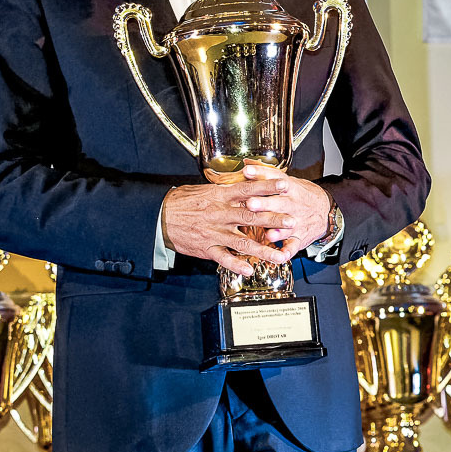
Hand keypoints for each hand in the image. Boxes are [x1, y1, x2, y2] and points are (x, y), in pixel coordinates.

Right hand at [161, 177, 297, 276]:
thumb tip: (248, 181)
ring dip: (263, 250)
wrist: (158, 216)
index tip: (284, 184)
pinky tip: (249, 270)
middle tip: (292, 221)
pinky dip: (236, 265)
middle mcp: (219, 214)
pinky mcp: (206, 248)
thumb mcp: (206, 189)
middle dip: (273, 220)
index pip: (247, 189)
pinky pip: (223, 258)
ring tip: (280, 256)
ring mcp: (214, 233)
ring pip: (242, 242)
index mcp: (220, 197)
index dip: (266, 187)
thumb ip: (227, 188)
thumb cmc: (183, 202)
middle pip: (250, 216)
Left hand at [238, 163, 332, 248]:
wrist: (325, 210)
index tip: (246, 172)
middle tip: (251, 204)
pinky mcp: (299, 238)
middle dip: (264, 204)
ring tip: (268, 234)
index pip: (274, 179)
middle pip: (278, 204)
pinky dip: (287, 252)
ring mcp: (297, 222)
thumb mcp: (288, 181)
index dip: (261, 175)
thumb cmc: (300, 195)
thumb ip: (266, 174)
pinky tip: (280, 257)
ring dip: (277, 230)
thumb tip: (246, 163)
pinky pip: (293, 246)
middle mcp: (293, 204)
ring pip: (286, 226)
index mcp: (289, 188)